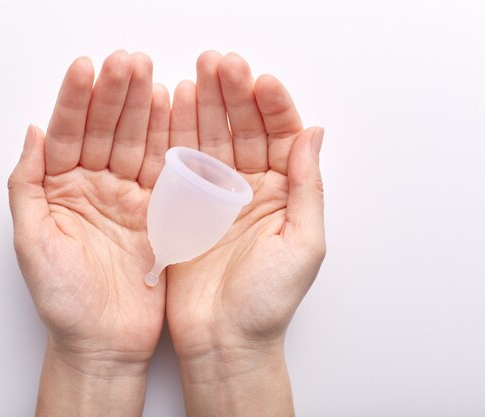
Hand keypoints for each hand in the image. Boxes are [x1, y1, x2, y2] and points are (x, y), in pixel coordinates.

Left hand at [8, 50, 169, 415]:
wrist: (104, 342)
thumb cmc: (63, 301)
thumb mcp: (32, 242)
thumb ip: (27, 186)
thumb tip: (32, 132)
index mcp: (58, 190)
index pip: (66, 134)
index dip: (75, 101)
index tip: (87, 69)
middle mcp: (92, 187)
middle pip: (102, 130)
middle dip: (114, 95)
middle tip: (127, 62)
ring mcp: (125, 197)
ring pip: (133, 143)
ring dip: (141, 108)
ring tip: (148, 75)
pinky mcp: (155, 212)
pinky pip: (161, 170)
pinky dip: (166, 141)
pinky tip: (169, 112)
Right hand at [166, 52, 324, 415]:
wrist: (222, 341)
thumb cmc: (267, 302)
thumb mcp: (303, 244)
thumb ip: (308, 187)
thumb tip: (315, 132)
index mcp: (283, 195)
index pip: (281, 137)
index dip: (272, 106)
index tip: (260, 80)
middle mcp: (249, 189)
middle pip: (242, 130)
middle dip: (232, 95)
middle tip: (220, 64)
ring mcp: (214, 197)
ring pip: (209, 140)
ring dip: (202, 107)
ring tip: (193, 75)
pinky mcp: (182, 209)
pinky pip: (179, 165)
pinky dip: (173, 137)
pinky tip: (169, 111)